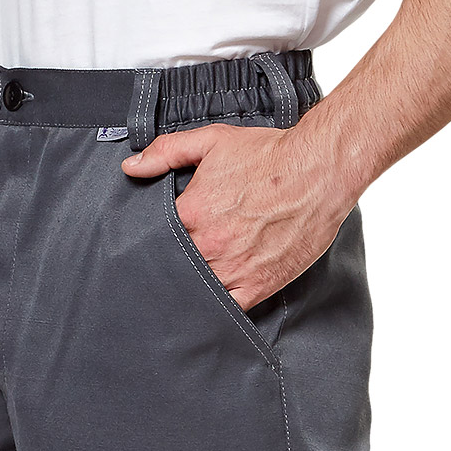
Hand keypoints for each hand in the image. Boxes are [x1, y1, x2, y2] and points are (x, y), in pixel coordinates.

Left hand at [120, 121, 356, 309]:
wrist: (318, 170)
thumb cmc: (270, 155)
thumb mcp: (212, 141)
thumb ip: (167, 152)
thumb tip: (131, 167)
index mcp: (191, 213)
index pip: (155, 237)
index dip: (152, 241)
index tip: (153, 243)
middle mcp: (209, 245)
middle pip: (174, 267)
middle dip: (170, 266)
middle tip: (168, 267)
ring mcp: (234, 269)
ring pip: (198, 290)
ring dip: (192, 288)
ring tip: (189, 285)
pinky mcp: (259, 285)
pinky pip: (229, 309)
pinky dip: (219, 309)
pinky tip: (212, 305)